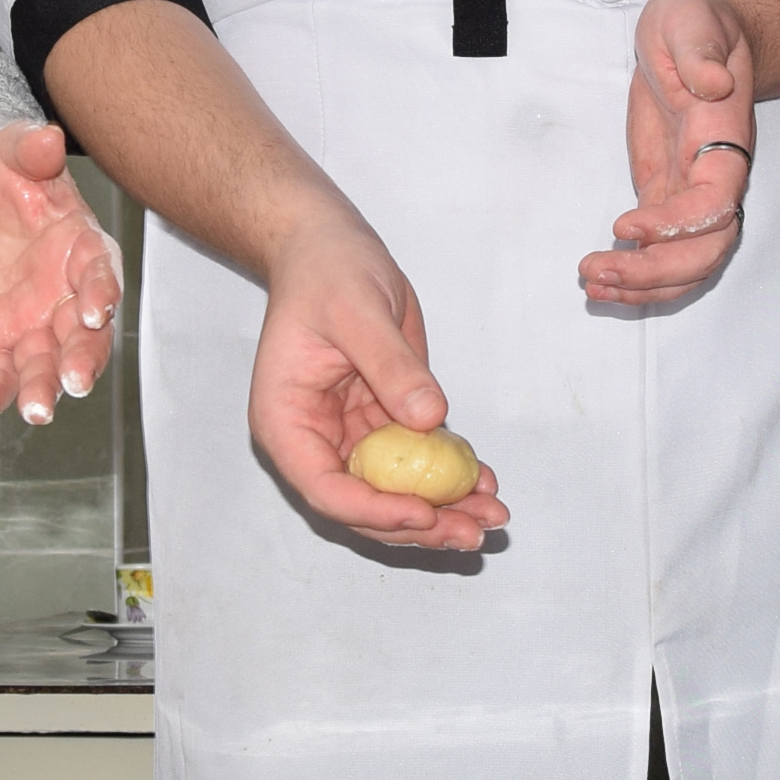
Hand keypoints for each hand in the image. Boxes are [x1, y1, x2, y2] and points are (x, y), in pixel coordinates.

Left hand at [0, 122, 123, 425]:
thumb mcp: (8, 154)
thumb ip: (30, 149)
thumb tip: (48, 136)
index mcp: (80, 247)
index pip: (100, 273)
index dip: (101, 291)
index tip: (94, 309)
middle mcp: (66, 295)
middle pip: (85, 334)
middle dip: (84, 359)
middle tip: (76, 381)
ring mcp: (34, 326)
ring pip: (47, 365)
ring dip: (45, 389)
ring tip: (37, 410)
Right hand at [249, 214, 508, 551]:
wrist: (330, 248)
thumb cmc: (326, 272)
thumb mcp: (357, 311)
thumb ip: (392, 366)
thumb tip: (429, 419)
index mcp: (287, 420)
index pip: (324, 488)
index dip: (373, 511)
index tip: (424, 512)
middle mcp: (315, 439)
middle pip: (364, 504)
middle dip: (420, 524)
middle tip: (474, 531)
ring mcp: (350, 435)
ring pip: (394, 493)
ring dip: (443, 510)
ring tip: (493, 516)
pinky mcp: (384, 422)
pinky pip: (417, 463)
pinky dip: (450, 477)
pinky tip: (486, 482)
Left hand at [589, 0, 755, 303]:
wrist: (700, 33)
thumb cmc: (698, 26)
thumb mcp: (693, 23)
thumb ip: (702, 52)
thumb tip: (713, 81)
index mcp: (723, 140)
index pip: (714, 202)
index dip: (677, 224)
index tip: (626, 224)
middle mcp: (715, 176)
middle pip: (706, 249)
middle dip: (656, 272)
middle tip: (599, 271)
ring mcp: (690, 189)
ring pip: (687, 262)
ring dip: (644, 285)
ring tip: (594, 286)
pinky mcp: (665, 192)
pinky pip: (661, 248)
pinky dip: (635, 271)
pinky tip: (601, 279)